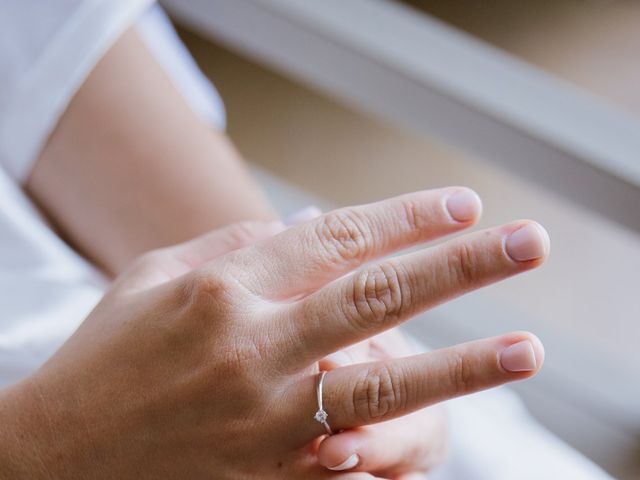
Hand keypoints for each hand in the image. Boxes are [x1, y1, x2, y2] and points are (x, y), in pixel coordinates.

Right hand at [0, 187, 546, 478]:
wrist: (52, 465)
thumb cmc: (105, 361)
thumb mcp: (154, 280)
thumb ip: (235, 247)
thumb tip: (309, 228)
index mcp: (221, 291)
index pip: (334, 239)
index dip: (404, 218)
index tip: (464, 207)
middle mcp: (252, 353)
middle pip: (375, 296)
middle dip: (460, 266)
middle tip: (530, 243)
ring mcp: (267, 425)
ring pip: (383, 389)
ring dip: (464, 367)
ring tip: (526, 348)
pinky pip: (356, 459)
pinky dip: (403, 445)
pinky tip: (439, 430)